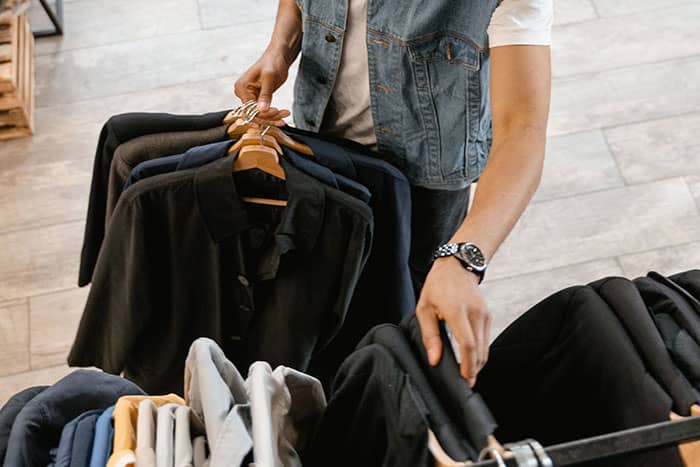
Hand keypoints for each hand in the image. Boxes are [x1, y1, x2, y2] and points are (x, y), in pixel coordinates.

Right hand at [234, 49, 290, 118]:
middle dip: (270, 117)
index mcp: (241, 88)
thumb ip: (265, 95)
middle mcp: (241, 93)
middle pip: (254, 114)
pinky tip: (282, 115)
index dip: (264, 114)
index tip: (278, 112)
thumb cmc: (273, 62)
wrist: (278, 56)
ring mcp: (248, 97)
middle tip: (285, 116)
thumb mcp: (270, 78)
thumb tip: (262, 110)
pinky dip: (272, 115)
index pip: (250, 109)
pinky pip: (262, 111)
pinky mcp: (255, 98)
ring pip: (259, 115)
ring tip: (286, 114)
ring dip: (273, 118)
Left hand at [416, 257, 490, 386]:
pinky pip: (486, 339)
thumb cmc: (438, 286)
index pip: (467, 343)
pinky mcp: (488, 316)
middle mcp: (474, 313)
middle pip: (479, 350)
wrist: (457, 266)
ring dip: (478, 363)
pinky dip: (480, 352)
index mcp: (457, 311)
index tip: (464, 378)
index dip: (467, 364)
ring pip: (485, 347)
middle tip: (466, 384)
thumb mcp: (425, 308)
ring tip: (468, 375)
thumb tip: (435, 358)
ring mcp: (484, 314)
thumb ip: (430, 335)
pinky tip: (472, 359)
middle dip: (474, 369)